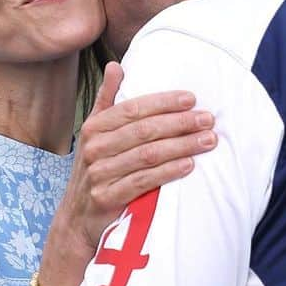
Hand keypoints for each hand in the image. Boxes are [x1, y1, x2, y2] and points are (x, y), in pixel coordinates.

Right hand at [63, 62, 216, 250]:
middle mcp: (94, 148)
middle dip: (180, 123)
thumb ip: (107, 100)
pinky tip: (189, 165)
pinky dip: (168, 172)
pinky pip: (144, 181)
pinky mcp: (107, 198)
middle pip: (144, 131)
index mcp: (94, 128)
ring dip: (182, 146)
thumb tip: (115, 66)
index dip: (163, 102)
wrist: (78, 219)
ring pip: (148, 155)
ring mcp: (99, 174)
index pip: (133, 108)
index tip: (191, 99)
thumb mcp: (95, 134)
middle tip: (208, 120)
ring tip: (207, 140)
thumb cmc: (96, 170)